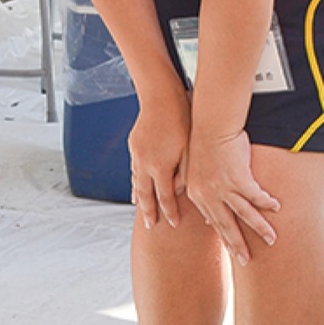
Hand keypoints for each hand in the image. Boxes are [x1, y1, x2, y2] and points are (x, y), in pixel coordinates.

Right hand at [128, 85, 191, 230]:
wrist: (160, 97)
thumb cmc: (181, 120)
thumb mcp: (189, 149)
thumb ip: (185, 172)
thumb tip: (180, 189)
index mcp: (160, 166)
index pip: (165, 196)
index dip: (170, 211)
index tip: (173, 224)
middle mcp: (145, 164)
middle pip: (146, 194)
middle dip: (148, 212)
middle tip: (150, 226)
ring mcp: (137, 155)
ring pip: (136, 182)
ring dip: (139, 197)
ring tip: (140, 208)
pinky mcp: (134, 145)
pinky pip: (133, 169)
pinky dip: (135, 181)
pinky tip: (136, 184)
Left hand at [185, 127, 279, 264]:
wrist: (209, 125)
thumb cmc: (199, 142)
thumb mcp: (189, 167)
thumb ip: (192, 184)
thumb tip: (191, 194)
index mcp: (196, 194)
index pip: (212, 220)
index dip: (223, 235)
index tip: (231, 248)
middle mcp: (209, 196)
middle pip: (226, 225)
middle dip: (238, 244)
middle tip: (247, 260)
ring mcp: (225, 188)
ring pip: (245, 214)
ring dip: (259, 228)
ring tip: (271, 240)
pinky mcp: (239, 179)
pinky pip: (256, 195)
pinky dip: (266, 202)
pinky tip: (277, 207)